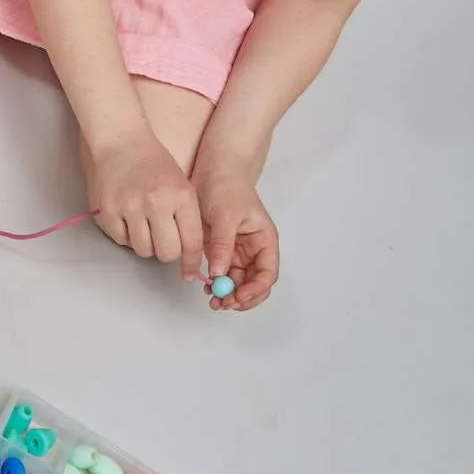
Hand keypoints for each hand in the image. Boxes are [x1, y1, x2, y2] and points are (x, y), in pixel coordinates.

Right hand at [88, 131, 204, 278]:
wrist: (120, 139)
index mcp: (181, 196)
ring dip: (145, 242)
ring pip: (143, 250)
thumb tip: (188, 254)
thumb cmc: (153, 163)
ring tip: (142, 222)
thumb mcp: (181, 185)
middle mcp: (157, 203)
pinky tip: (126, 215)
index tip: (188, 272)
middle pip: (167, 253)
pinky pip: (121, 240)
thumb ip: (186, 219)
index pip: (191, 243)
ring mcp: (130, 207)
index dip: (191, 262)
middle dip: (166, 251)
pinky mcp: (108, 211)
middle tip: (162, 239)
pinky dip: (125, 234)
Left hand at [195, 169, 279, 310]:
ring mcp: (237, 252)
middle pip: (254, 284)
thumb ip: (223, 245)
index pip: (267, 273)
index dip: (255, 289)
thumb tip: (219, 273)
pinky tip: (205, 286)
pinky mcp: (221, 250)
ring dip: (227, 294)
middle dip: (240, 297)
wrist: (212, 170)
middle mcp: (254, 250)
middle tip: (221, 303)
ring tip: (211, 299)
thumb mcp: (225, 215)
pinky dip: (216, 284)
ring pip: (237, 283)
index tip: (237, 296)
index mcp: (264, 240)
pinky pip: (222, 274)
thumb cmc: (227, 185)